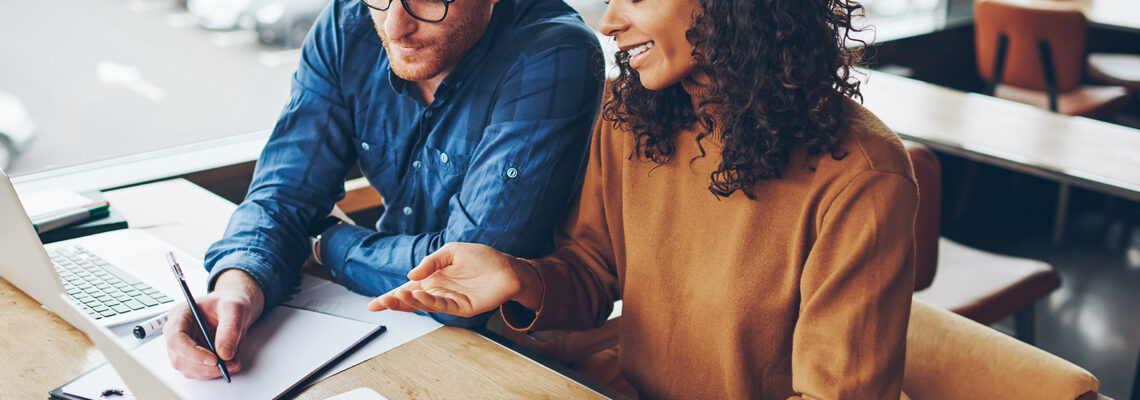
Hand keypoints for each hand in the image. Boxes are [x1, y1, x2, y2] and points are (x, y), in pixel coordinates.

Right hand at [164, 269, 264, 379]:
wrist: (235, 309)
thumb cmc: (230, 302)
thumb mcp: (234, 308)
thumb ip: (230, 328)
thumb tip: (224, 352)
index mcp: (180, 315)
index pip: (176, 338)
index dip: (192, 352)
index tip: (214, 359)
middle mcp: (178, 332)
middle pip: (180, 358)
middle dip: (205, 366)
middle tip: (228, 365)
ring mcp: (183, 346)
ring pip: (188, 368)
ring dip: (210, 371)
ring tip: (232, 364)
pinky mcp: (193, 357)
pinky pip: (198, 371)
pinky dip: (213, 372)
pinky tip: (228, 364)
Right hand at [367, 243, 542, 316]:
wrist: (506, 268)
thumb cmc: (481, 259)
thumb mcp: (451, 251)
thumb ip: (430, 262)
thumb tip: (410, 275)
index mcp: (432, 279)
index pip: (407, 290)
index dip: (390, 297)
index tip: (373, 305)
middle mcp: (438, 292)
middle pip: (411, 300)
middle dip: (394, 302)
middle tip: (379, 304)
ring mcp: (449, 300)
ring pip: (424, 305)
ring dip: (409, 302)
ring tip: (395, 298)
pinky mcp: (463, 307)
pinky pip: (443, 305)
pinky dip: (429, 301)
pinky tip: (419, 295)